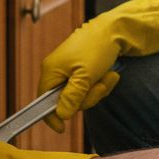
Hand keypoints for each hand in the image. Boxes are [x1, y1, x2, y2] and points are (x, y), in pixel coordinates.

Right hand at [37, 0, 158, 130]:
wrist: (115, 30)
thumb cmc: (97, 49)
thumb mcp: (85, 76)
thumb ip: (72, 97)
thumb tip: (61, 115)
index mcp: (51, 71)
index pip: (43, 100)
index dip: (51, 116)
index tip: (61, 129)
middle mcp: (57, 72)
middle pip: (66, 101)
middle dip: (87, 97)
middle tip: (99, 85)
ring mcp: (70, 71)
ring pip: (81, 96)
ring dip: (98, 90)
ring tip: (108, 76)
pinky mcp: (82, 71)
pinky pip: (89, 88)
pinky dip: (101, 84)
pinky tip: (109, 74)